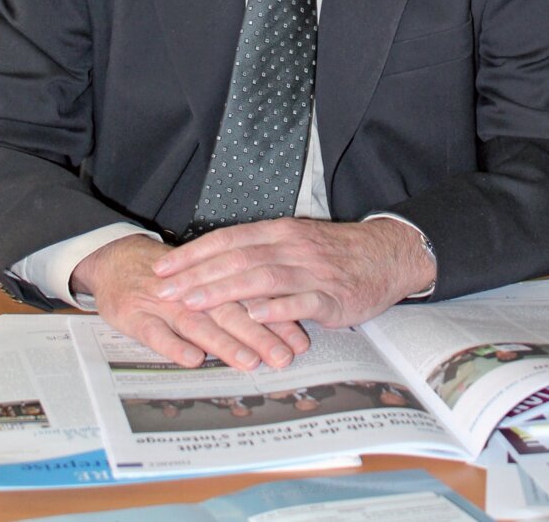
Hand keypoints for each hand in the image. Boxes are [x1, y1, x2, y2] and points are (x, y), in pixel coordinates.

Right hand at [70, 234, 309, 369]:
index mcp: (213, 279)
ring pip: (199, 322)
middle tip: (284, 357)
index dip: (276, 318)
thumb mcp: (204, 282)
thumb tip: (279, 320)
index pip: (250, 298)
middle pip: (230, 311)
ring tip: (249, 361)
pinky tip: (193, 360)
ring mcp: (164, 303)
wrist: (116, 259)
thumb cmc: (170, 276)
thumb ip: (235, 300)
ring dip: (225, 342)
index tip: (300, 341)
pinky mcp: (135, 316)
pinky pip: (155, 333)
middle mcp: (193, 291)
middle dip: (259, 335)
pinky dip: (174, 346)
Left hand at [152, 217, 435, 327]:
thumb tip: (216, 264)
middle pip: (237, 258)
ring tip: (194, 303)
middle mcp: (291, 247)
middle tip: (164, 288)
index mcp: (280, 232)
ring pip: (261, 278)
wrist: (386, 255)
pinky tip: (253, 317)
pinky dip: (275, 310)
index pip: (228, 239)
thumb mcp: (295, 241)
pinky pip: (299, 303)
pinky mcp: (331, 298)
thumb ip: (261, 251)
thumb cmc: (335, 252)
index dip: (194, 253)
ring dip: (224, 290)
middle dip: (196, 274)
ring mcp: (311, 272)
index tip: (163, 267)